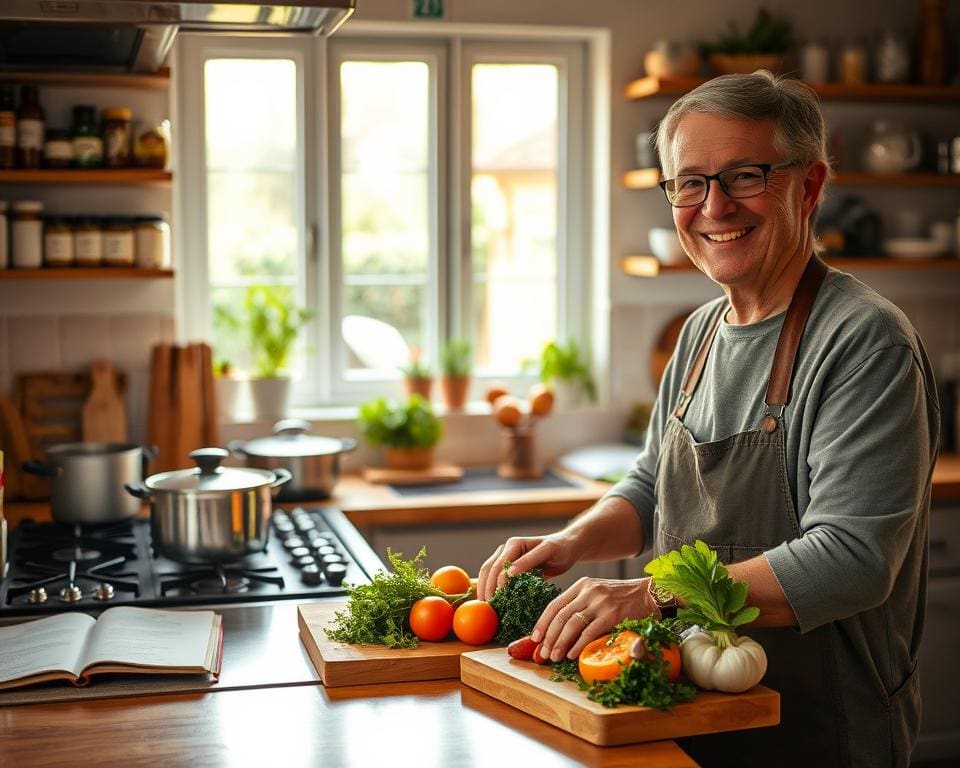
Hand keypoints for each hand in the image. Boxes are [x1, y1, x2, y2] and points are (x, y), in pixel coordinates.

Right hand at [476, 532, 577, 600]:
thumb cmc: (560, 549)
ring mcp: (506, 557)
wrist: (566, 547)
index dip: (494, 584)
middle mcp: (506, 549)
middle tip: (487, 609)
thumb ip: (528, 561)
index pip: (497, 566)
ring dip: (485, 589)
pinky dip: (493, 589)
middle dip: (486, 588)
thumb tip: (508, 574)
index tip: (494, 602)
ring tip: (486, 607)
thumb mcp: (547, 552)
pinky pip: (496, 577)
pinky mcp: (510, 567)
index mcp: (513, 544)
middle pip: (488, 570)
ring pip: (489, 573)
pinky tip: (493, 602)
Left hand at [532, 577, 656, 662]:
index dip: (542, 623)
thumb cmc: (622, 598)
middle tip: (543, 654)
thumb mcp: (598, 594)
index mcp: (581, 586)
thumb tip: (560, 630)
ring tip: (554, 657)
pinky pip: (589, 632)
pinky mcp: (612, 615)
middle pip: (560, 616)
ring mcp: (600, 602)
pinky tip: (572, 655)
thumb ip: (581, 606)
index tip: (535, 638)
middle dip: (549, 637)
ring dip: (560, 643)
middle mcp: (588, 591)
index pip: (555, 605)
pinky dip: (579, 645)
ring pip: (572, 625)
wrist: (651, 593)